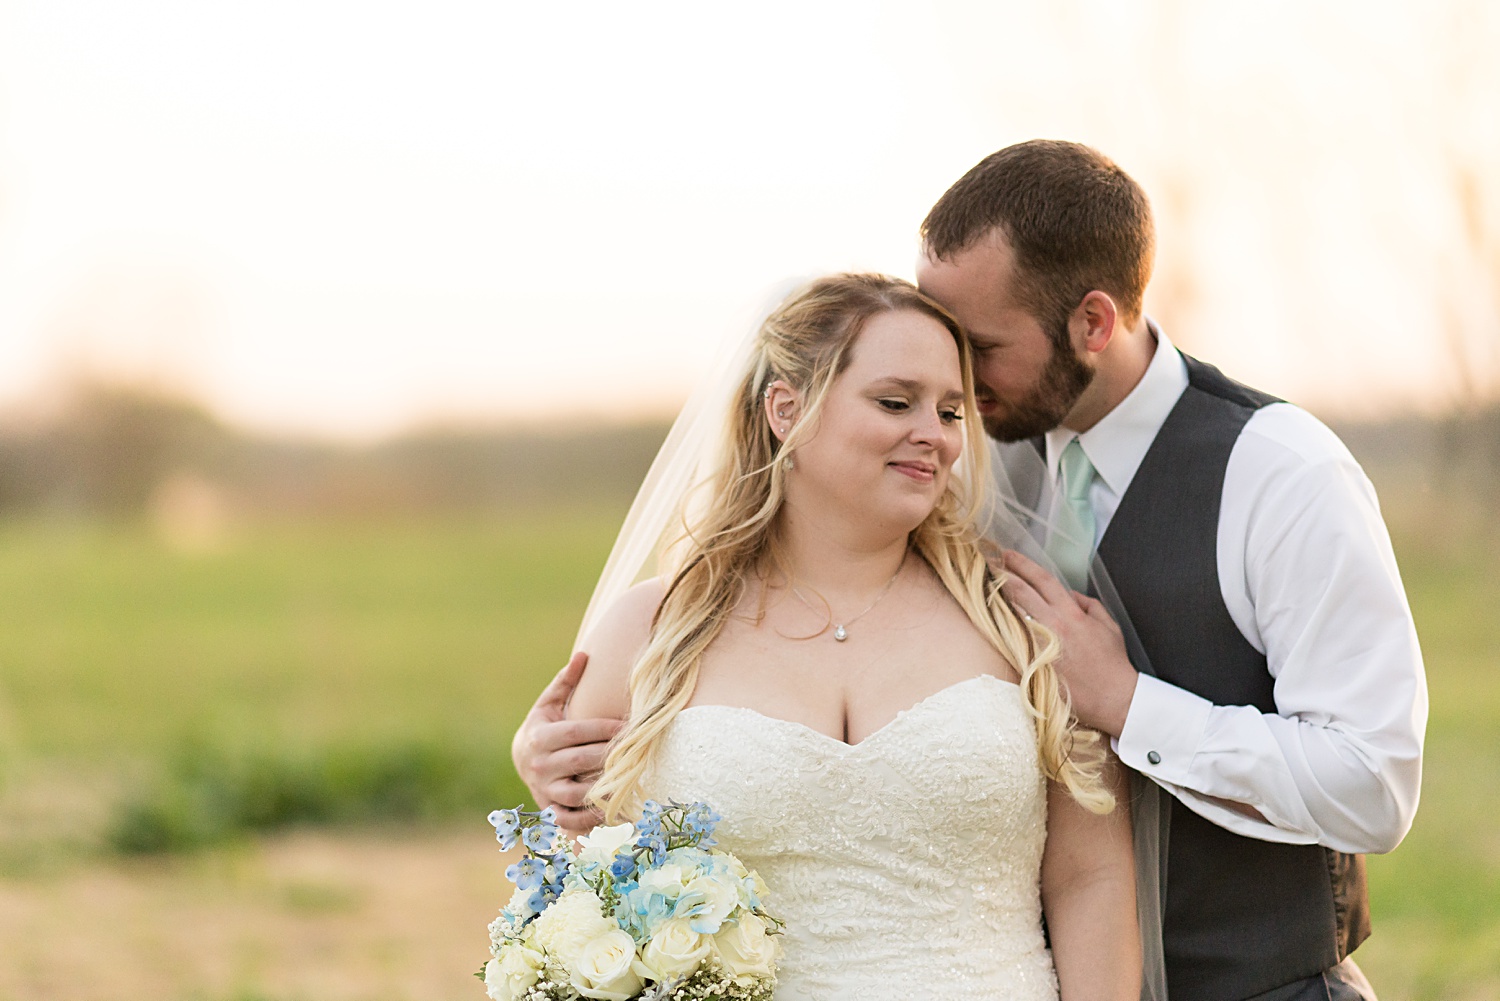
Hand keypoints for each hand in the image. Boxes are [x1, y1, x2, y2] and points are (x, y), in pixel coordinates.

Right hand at [511, 652, 623, 830]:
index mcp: (539, 737)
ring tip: (632, 777)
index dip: (604, 729)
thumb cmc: (543, 726)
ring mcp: (544, 791)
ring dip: (605, 787)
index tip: (629, 726)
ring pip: (578, 793)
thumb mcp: (548, 704)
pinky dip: (592, 819)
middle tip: (639, 750)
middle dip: (611, 755)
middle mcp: (539, 766)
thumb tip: (583, 655)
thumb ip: (565, 682)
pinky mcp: (550, 810)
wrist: (521, 760)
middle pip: (580, 760)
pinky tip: (615, 809)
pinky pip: (571, 819)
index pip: (575, 732)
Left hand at [999, 550, 1138, 736]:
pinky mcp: (1033, 665)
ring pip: (1011, 615)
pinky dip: (999, 629)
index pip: (1043, 580)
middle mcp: (1054, 625)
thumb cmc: (1112, 663)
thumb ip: (1088, 604)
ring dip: (995, 599)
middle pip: (1021, 592)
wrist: (1113, 698)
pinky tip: (986, 619)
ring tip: (980, 586)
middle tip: (986, 563)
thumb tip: (1069, 594)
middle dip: (1001, 574)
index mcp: (1072, 613)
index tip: (1008, 554)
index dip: (1023, 564)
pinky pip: (1012, 642)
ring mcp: (1041, 645)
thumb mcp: (1108, 625)